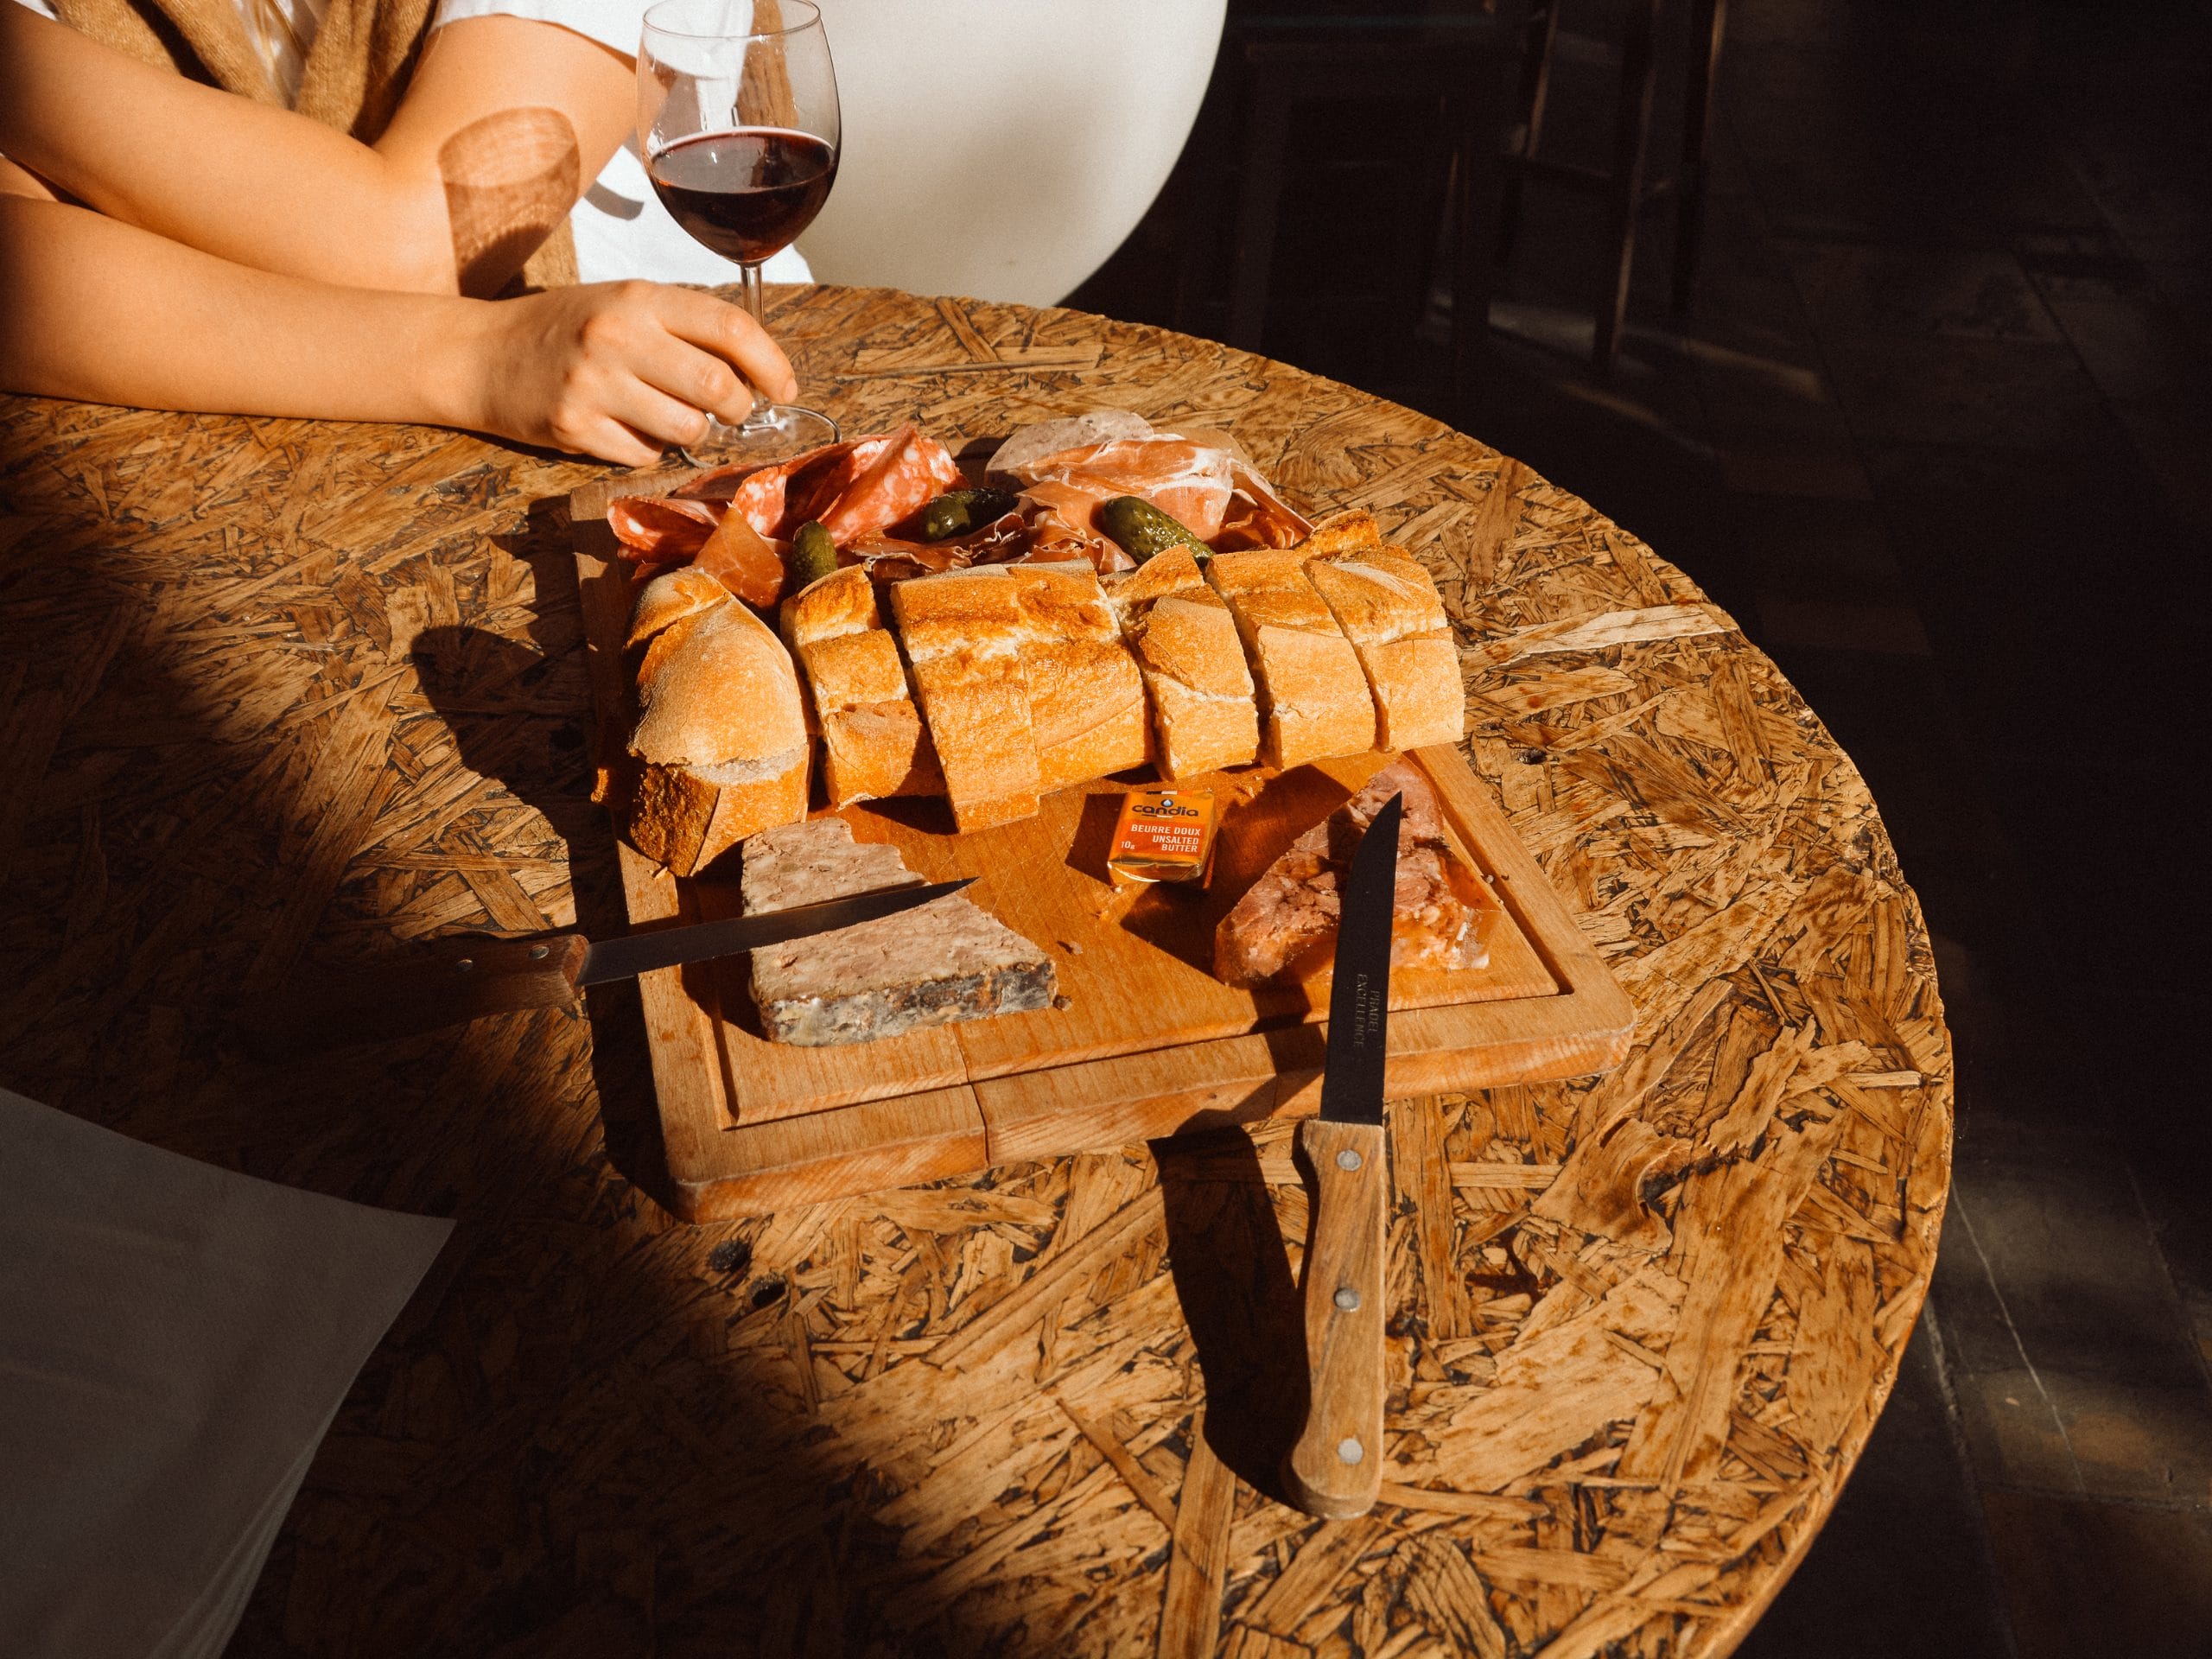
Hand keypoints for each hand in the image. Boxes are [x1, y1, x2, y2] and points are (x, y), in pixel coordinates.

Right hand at [460, 280, 800, 465]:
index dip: (771, 363)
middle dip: (739, 407)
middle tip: (732, 410)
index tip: (785, 388)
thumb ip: (684, 326)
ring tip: (671, 417)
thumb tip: (756, 368)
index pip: (731, 328)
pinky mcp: (575, 428)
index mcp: (639, 297)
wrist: (481, 354)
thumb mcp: (623, 303)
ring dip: (695, 433)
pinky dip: (649, 449)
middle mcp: (618, 336)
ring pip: (689, 429)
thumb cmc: (565, 329)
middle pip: (719, 386)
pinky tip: (626, 429)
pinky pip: (645, 455)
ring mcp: (595, 384)